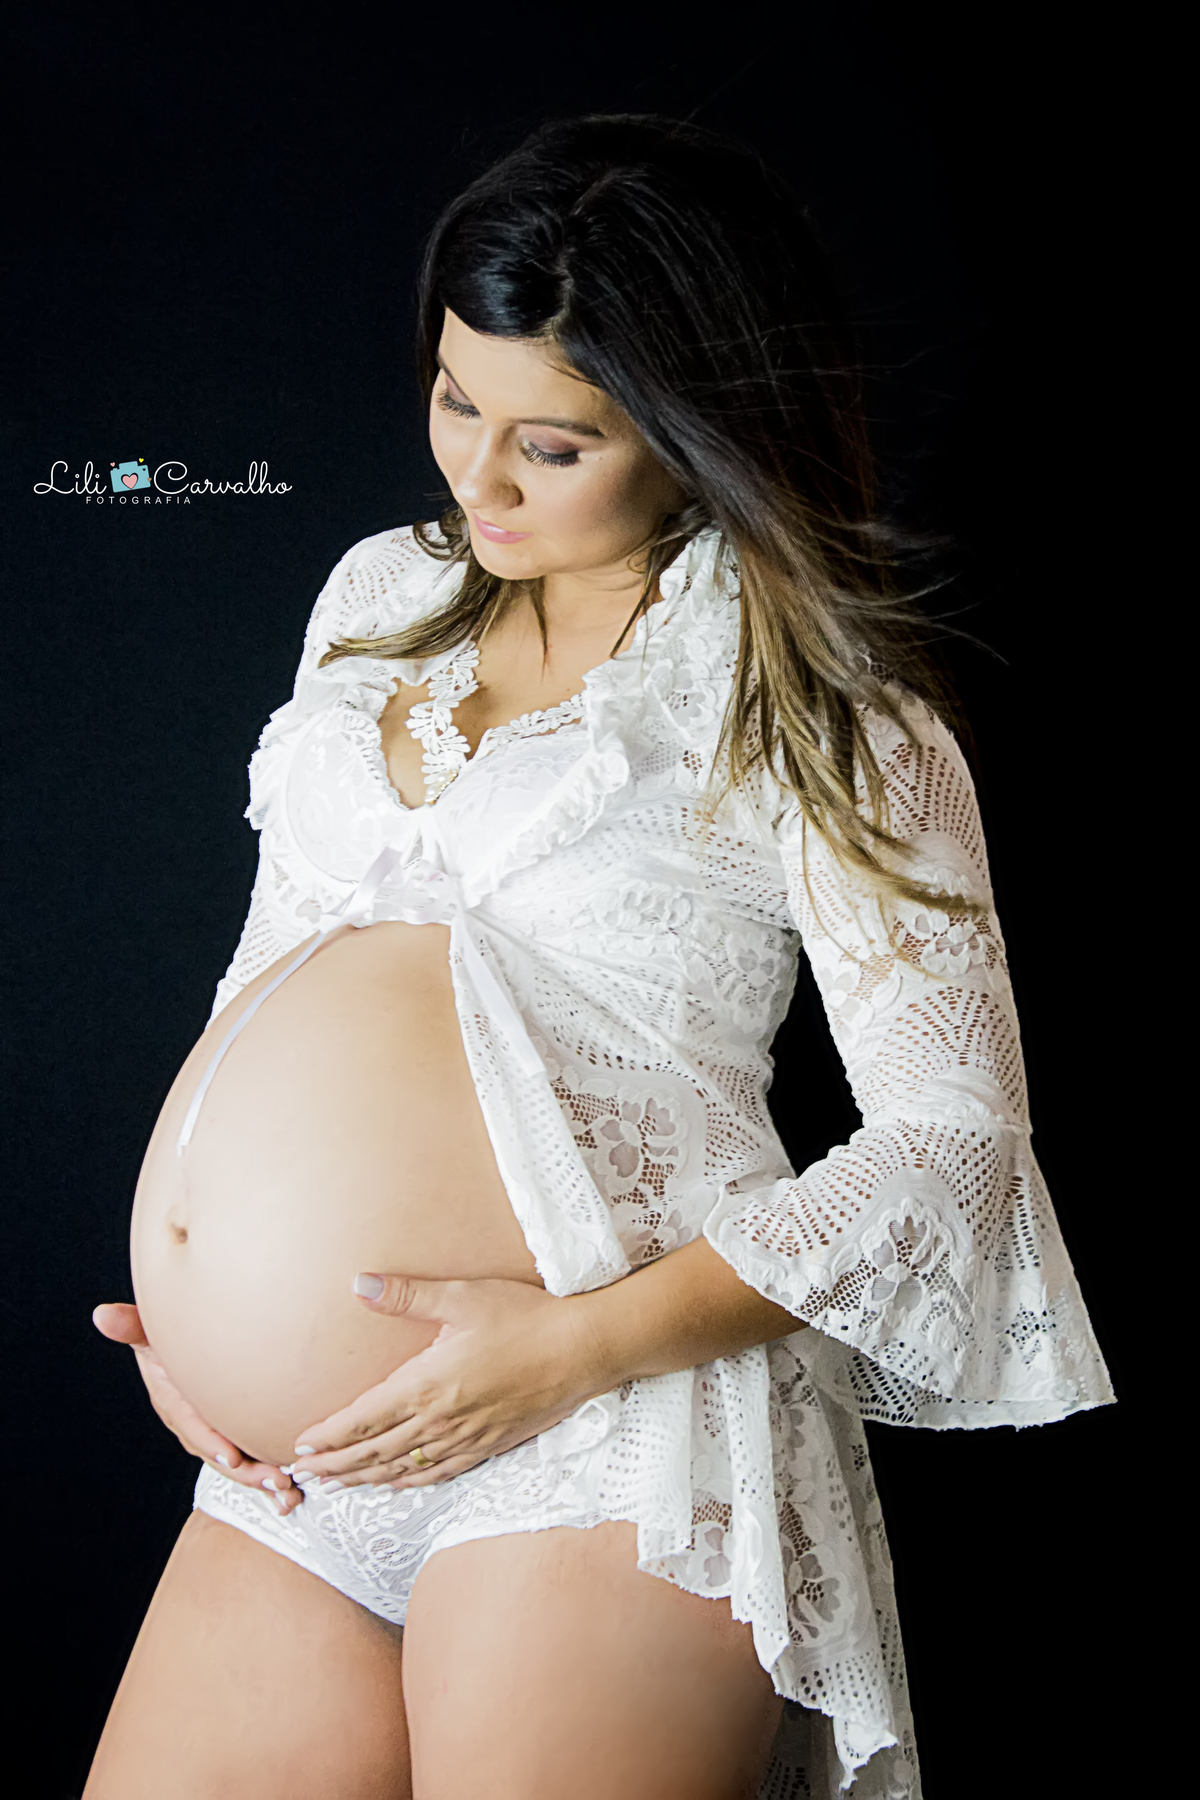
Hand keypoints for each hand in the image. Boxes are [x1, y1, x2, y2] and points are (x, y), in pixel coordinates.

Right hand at [92, 1302, 301, 1515]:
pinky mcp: (235, 1436)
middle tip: (275, 1480)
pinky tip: (291, 1494)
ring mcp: (215, 1434)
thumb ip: (131, 1326)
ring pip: (238, 1464)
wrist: (183, 1348)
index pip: (191, 1424)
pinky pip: (251, 1461)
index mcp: (174, 1403)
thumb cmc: (167, 1339)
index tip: (232, 1456)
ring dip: (262, 1481)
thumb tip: (102, 1315)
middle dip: (246, 1472)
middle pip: (219, 1453)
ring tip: (288, 1493)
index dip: (210, 1441)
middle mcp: (194, 1426)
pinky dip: (270, 1478)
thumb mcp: (148, 1332)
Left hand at [290, 1276, 602, 1491]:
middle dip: (337, 1465)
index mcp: (427, 1384)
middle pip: (375, 1452)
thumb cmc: (524, 1317)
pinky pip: (439, 1473)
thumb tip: (359, 1284)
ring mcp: (466, 1438)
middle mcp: (441, 1420)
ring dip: (366, 1478)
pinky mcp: (489, 1445)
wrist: (582, 1350)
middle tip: (305, 1474)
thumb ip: (407, 1295)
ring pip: (403, 1469)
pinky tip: (397, 1485)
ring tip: (338, 1484)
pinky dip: (410, 1482)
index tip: (301, 1444)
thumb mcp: (463, 1296)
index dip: (329, 1436)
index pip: (363, 1420)